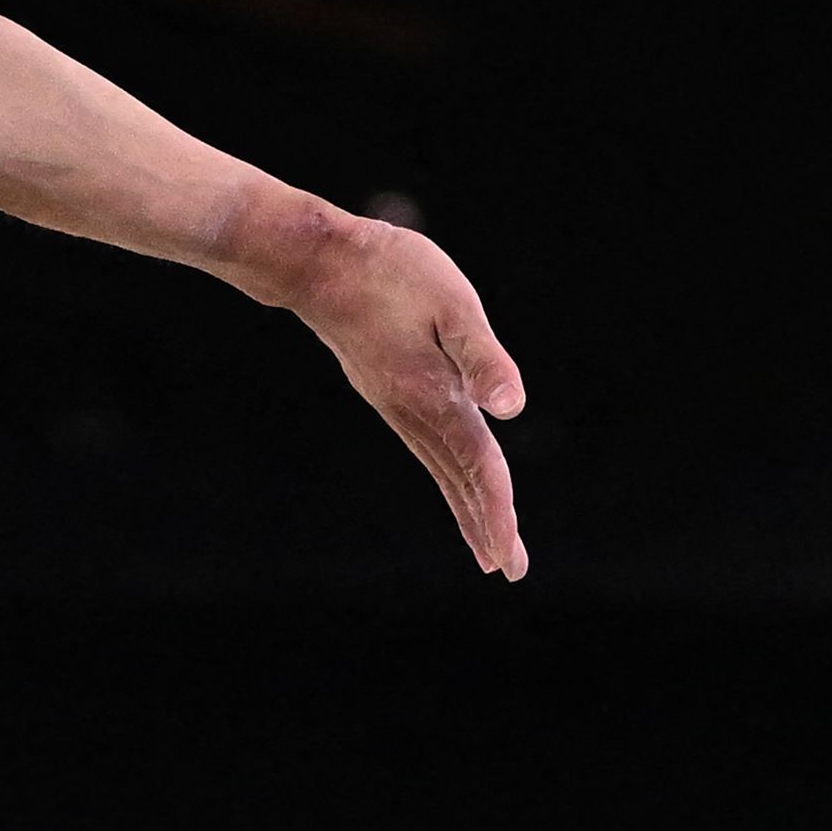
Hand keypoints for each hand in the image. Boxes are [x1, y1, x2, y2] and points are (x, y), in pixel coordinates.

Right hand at [262, 201, 530, 579]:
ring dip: (466, 505)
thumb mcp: (451, 304)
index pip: (477, 466)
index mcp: (435, 396)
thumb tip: (514, 409)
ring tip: (486, 542)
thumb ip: (483, 357)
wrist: (317, 261)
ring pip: (440, 468)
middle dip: (484, 525)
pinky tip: (452, 476)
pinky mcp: (387, 390)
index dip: (497, 512)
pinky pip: (426, 446)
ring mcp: (396, 403)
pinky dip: (447, 474)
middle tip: (507, 569)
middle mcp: (413, 411)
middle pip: (459, 480)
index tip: (509, 558)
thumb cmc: (390, 272)